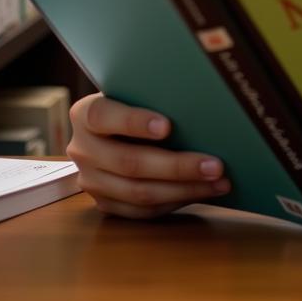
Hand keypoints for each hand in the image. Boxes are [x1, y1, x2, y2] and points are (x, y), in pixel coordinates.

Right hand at [66, 93, 230, 219]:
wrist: (118, 125)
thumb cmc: (138, 100)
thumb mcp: (139, 90)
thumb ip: (157, 93)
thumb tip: (202, 98)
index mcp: (85, 113)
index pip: (103, 116)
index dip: (134, 122)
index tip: (168, 126)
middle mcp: (82, 149)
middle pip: (128, 162)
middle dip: (177, 166)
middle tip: (215, 165)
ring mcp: (91, 180)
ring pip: (138, 192)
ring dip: (183, 189)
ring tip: (219, 182)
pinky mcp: (105, 203)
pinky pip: (142, 210)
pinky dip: (176, 201)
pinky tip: (203, 192)